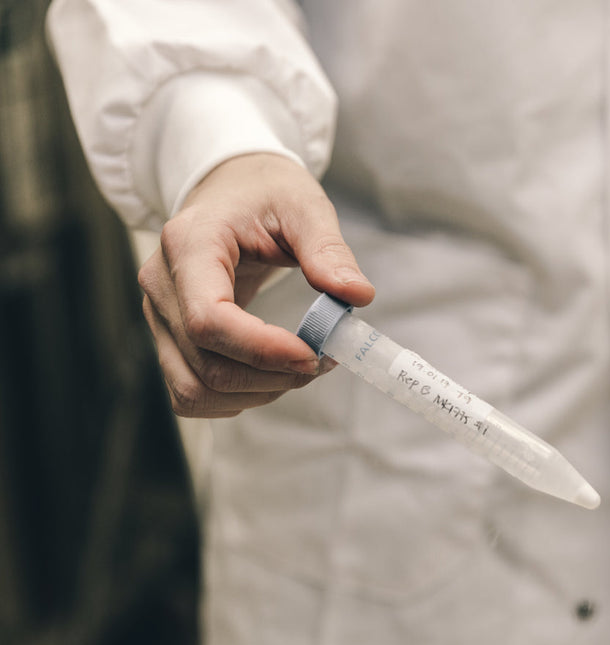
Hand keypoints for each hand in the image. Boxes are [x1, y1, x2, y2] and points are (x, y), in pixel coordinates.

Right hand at [139, 153, 374, 416]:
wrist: (230, 188)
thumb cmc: (264, 193)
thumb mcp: (304, 205)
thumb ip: (328, 250)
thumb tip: (357, 296)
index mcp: (189, 244)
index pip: (208, 319)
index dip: (262, 350)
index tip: (313, 355)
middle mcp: (161, 285)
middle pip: (206, 364)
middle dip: (273, 376)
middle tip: (324, 360)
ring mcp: (159, 316)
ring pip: (195, 389)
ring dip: (257, 393)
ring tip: (301, 367)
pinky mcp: (168, 338)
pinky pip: (190, 393)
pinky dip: (235, 398)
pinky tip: (271, 376)